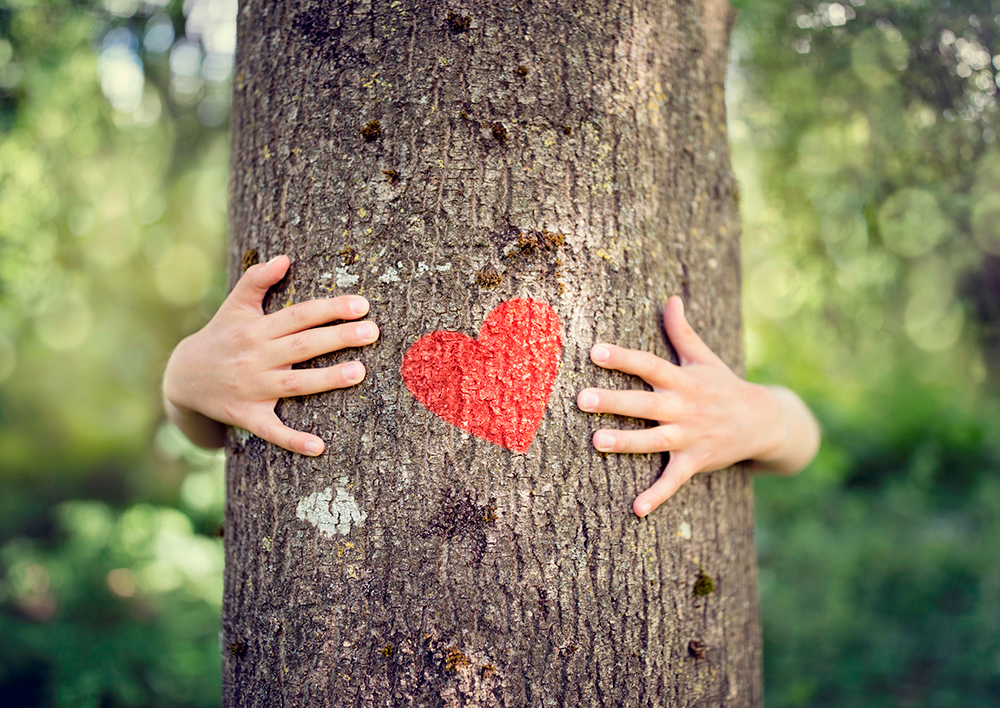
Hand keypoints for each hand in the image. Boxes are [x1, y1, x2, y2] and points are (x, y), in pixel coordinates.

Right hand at [162, 255, 378, 455]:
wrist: (182, 379)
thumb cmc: (220, 336)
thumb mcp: (233, 306)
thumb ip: (256, 280)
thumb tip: (284, 258)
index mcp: (256, 329)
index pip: (299, 315)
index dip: (330, 309)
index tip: (362, 305)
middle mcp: (255, 357)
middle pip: (303, 346)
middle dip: (338, 338)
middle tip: (373, 332)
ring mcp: (251, 389)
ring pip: (294, 384)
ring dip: (327, 380)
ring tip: (360, 372)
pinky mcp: (246, 416)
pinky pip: (272, 430)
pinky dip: (294, 439)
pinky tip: (320, 447)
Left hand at [577, 296, 818, 516]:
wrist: (764, 422)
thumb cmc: (724, 386)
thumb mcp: (704, 358)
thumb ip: (682, 331)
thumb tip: (671, 299)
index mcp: (683, 380)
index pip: (649, 365)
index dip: (623, 358)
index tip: (595, 351)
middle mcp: (684, 407)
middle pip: (645, 403)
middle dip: (614, 401)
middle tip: (582, 398)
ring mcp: (690, 436)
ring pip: (653, 440)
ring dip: (626, 442)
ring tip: (596, 441)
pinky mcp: (695, 461)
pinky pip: (674, 480)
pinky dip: (657, 496)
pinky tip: (636, 509)